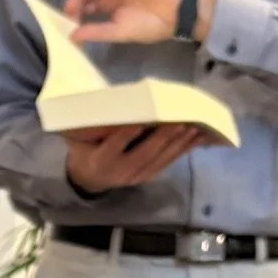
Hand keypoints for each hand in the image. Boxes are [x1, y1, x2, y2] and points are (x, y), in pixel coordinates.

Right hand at [64, 122, 214, 193]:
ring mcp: (137, 176)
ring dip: (178, 143)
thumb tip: (111, 99)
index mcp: (100, 161)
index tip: (140, 121)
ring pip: (160, 159)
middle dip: (163, 138)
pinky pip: (168, 162)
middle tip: (179, 121)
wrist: (89, 178)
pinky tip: (196, 138)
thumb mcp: (81, 138)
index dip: (127, 135)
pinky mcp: (149, 176)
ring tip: (194, 127)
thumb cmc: (85, 149)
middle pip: (144, 154)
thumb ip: (95, 125)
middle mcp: (120, 172)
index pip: (114, 146)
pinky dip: (183, 149)